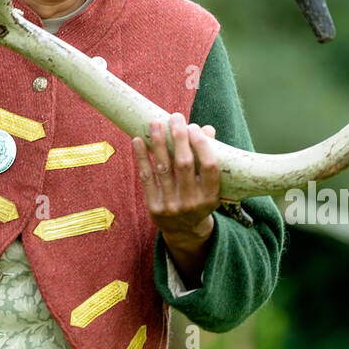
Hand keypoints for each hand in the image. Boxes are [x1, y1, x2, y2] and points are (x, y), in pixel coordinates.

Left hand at [134, 114, 219, 285]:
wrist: (184, 231)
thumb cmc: (199, 199)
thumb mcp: (209, 185)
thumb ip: (209, 158)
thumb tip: (206, 129)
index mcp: (211, 196)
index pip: (210, 166)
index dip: (201, 145)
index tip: (194, 127)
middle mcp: (192, 203)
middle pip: (184, 164)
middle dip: (179, 138)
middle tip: (175, 118)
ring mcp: (172, 206)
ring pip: (164, 168)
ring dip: (158, 143)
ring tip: (155, 123)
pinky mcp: (154, 207)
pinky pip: (147, 178)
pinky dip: (142, 158)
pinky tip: (138, 140)